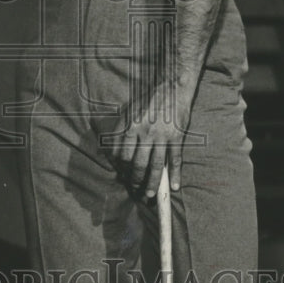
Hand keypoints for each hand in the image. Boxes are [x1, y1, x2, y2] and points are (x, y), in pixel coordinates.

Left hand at [104, 80, 191, 198]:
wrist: (171, 87)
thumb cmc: (147, 99)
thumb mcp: (127, 111)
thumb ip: (119, 130)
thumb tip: (107, 149)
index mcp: (130, 126)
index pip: (122, 155)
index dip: (121, 168)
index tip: (122, 175)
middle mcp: (144, 133)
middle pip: (137, 163)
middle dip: (134, 179)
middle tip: (135, 189)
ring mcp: (161, 136)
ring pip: (155, 165)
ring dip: (152, 183)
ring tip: (149, 195)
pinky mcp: (176, 137)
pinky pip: (175, 159)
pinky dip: (175, 174)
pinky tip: (174, 186)